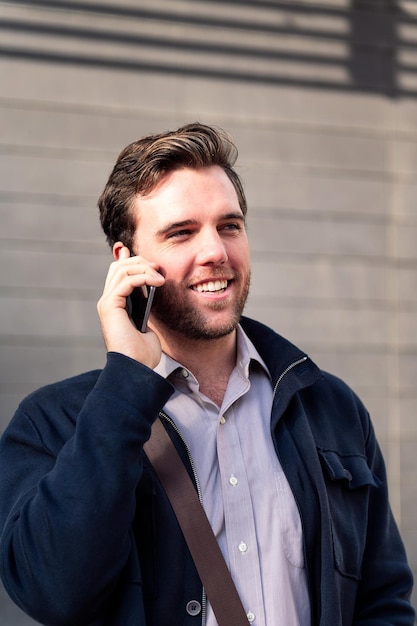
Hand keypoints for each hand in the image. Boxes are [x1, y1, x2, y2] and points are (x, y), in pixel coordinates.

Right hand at [97, 245, 164, 367]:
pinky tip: (157, 283)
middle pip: (119, 267)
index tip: (151, 259)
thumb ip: (146, 306)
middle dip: (140, 262)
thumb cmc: (143, 352)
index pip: (118, 273)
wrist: (136, 367)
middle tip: (159, 269)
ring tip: (160, 277)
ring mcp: (107, 303)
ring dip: (144, 268)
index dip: (132, 260)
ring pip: (121, 270)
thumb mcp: (148, 323)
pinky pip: (125, 281)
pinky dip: (142, 278)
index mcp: (115, 305)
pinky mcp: (109, 306)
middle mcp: (108, 301)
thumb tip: (152, 288)